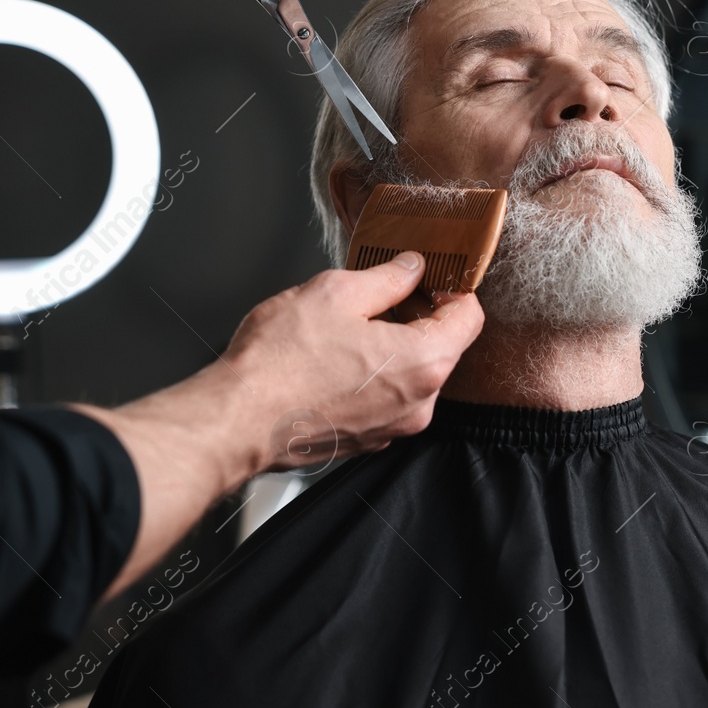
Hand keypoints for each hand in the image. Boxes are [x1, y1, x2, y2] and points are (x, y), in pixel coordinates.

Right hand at [72, 253, 482, 598]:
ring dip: (394, 347)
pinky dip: (374, 376)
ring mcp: (394, 427)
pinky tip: (336, 359)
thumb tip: (412, 268)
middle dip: (420, 317)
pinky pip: (387, 399)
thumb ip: (387, 277)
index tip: (433, 276)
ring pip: (413, 375)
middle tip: (383, 294)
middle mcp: (419, 404)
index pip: (470, 318)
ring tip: (349, 327)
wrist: (237, 420)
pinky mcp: (367, 440)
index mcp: (423, 362)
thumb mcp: (336, 292)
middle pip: (443, 348)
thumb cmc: (280, 361)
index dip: (454, 288)